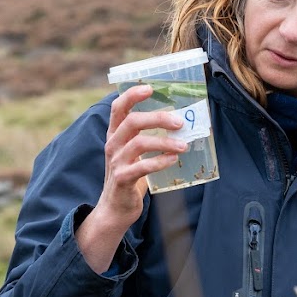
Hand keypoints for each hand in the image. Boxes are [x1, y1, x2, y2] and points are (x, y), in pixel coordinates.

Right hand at [75, 85, 187, 272]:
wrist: (116, 208)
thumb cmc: (131, 175)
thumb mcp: (136, 153)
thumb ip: (150, 136)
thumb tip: (182, 121)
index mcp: (116, 134)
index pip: (118, 108)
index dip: (132, 95)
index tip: (150, 88)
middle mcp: (113, 145)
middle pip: (131, 122)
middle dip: (157, 118)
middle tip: (180, 121)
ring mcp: (116, 162)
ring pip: (138, 143)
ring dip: (164, 142)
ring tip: (184, 145)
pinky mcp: (122, 179)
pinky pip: (141, 167)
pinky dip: (159, 162)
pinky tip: (173, 160)